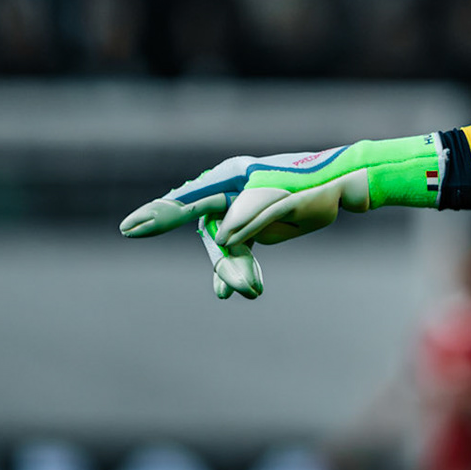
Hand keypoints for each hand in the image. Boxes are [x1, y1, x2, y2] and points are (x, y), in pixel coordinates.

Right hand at [119, 135, 447, 298]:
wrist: (342, 185)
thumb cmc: (315, 185)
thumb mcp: (283, 200)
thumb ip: (249, 216)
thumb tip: (222, 237)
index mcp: (231, 177)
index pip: (188, 200)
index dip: (158, 215)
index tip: (128, 229)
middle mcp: (229, 192)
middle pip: (210, 233)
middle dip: (224, 262)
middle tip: (240, 288)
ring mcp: (238, 210)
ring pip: (224, 248)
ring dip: (233, 271)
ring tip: (251, 291)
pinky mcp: (252, 228)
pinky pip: (234, 254)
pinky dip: (235, 272)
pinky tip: (237, 292)